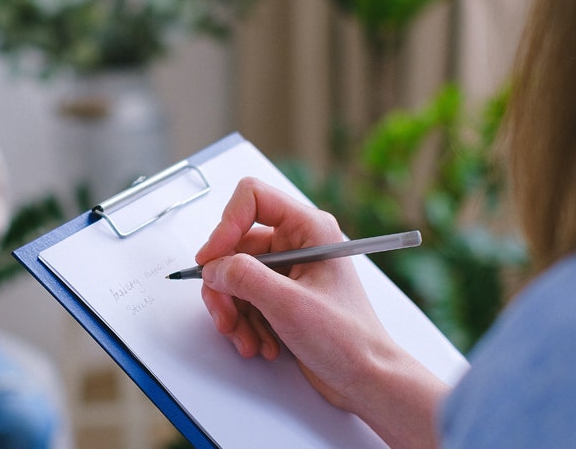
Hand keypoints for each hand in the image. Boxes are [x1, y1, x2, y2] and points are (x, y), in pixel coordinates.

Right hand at [196, 177, 377, 408]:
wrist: (364, 378)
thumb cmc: (347, 339)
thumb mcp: (289, 304)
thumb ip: (245, 278)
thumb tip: (213, 267)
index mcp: (309, 228)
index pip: (252, 198)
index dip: (225, 225)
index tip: (211, 260)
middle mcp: (297, 243)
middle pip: (235, 246)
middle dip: (226, 287)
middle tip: (226, 318)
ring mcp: (287, 270)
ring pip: (234, 277)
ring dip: (234, 312)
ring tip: (248, 340)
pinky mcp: (280, 295)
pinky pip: (243, 298)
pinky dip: (244, 324)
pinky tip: (260, 344)